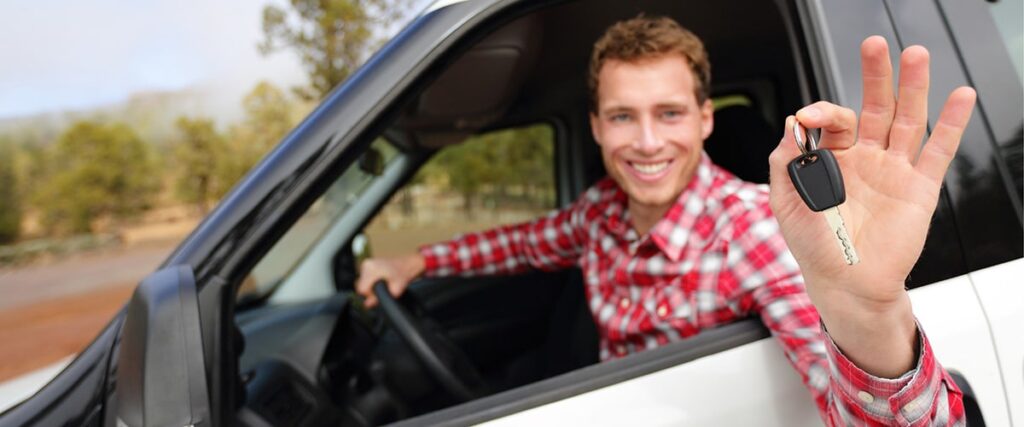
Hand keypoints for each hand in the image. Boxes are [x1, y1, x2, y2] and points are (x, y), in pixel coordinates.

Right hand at [355, 254, 425, 306]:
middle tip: (383, 289)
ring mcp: (366, 263)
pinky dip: (371, 281)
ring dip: (370, 286)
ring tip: (383, 283)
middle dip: (370, 291)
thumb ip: (379, 299)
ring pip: (362, 281)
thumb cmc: (403, 275)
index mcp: (371, 270)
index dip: (370, 295)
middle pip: (360, 285)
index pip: (361, 289)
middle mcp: (367, 265)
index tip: (378, 294)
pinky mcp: (368, 264)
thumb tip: (367, 305)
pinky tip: (380, 280)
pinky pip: (364, 277)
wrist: (408, 264)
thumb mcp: (394, 290)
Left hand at [767, 36, 975, 375]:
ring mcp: (893, 171)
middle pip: (874, 106)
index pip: (833, 121)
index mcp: (831, 159)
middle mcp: (864, 159)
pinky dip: (951, 123)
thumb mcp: (787, 202)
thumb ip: (784, 163)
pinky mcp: (919, 188)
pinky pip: (938, 150)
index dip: (822, 113)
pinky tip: (960, 96)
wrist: (846, 284)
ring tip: (916, 55)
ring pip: (906, 120)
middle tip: (875, 45)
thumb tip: (790, 127)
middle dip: (875, 76)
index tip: (807, 118)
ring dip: (912, 87)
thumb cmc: (815, 246)